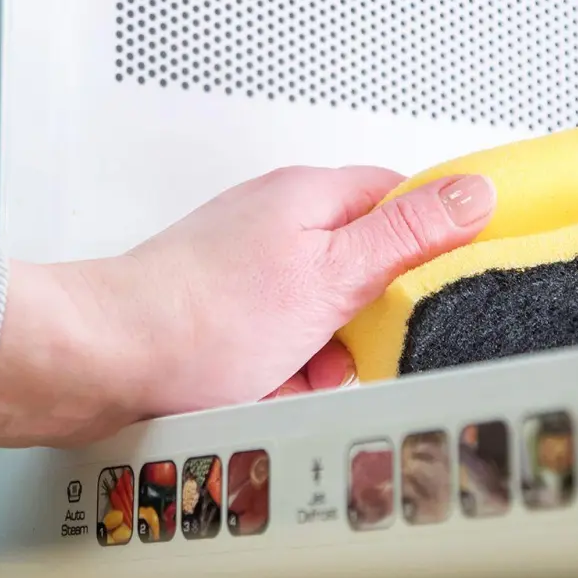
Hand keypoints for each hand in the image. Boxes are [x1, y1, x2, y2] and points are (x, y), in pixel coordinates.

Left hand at [0, 166, 495, 448]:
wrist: (103, 360)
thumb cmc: (198, 314)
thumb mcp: (332, 276)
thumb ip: (408, 235)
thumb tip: (474, 191)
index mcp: (310, 195)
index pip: (402, 198)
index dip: (429, 242)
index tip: (439, 280)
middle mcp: (276, 221)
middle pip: (364, 270)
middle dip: (364, 324)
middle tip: (343, 344)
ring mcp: (247, 268)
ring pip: (323, 319)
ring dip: (319, 358)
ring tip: (287, 372)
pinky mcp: (224, 312)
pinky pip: (280, 345)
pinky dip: (279, 373)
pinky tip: (259, 387)